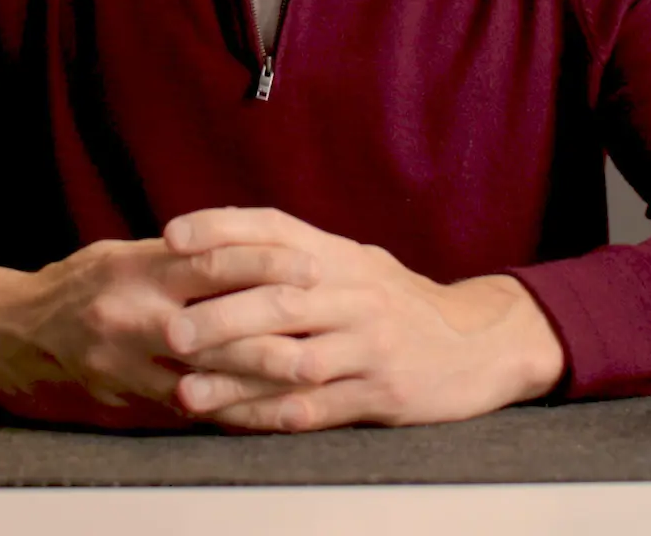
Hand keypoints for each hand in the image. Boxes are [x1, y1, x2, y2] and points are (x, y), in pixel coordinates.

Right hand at [0, 236, 317, 428]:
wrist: (10, 341)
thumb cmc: (74, 288)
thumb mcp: (120, 256)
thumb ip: (179, 257)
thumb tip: (246, 251)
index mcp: (137, 272)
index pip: (212, 263)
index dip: (266, 264)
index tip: (312, 265)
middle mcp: (137, 321)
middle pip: (222, 327)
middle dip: (280, 328)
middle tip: (331, 324)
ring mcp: (135, 370)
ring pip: (216, 377)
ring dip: (272, 378)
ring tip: (321, 372)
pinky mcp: (136, 407)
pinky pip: (201, 413)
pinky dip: (244, 412)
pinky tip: (282, 412)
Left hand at [161, 207, 566, 430]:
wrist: (479, 343)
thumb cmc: (396, 303)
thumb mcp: (355, 264)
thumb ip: (296, 256)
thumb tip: (215, 243)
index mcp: (342, 256)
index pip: (275, 228)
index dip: (222, 228)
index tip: (172, 236)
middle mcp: (356, 295)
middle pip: (281, 300)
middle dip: (221, 317)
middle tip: (172, 332)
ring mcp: (370, 347)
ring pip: (294, 362)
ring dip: (237, 379)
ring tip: (188, 392)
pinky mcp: (381, 394)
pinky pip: (316, 409)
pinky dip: (270, 417)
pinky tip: (234, 422)